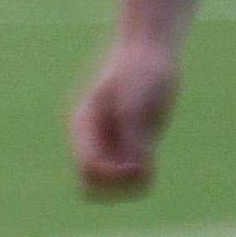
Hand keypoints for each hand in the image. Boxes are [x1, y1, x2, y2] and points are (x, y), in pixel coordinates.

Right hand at [70, 38, 178, 197]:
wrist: (149, 50)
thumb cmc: (142, 70)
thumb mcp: (138, 102)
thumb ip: (134, 137)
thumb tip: (140, 170)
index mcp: (83, 126)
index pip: (87, 169)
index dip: (112, 177)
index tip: (140, 165)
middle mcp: (92, 138)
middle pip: (90, 184)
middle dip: (115, 186)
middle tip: (142, 170)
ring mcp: (109, 141)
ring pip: (108, 184)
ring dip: (128, 183)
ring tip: (149, 165)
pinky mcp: (130, 142)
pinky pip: (128, 175)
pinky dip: (140, 176)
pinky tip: (152, 160)